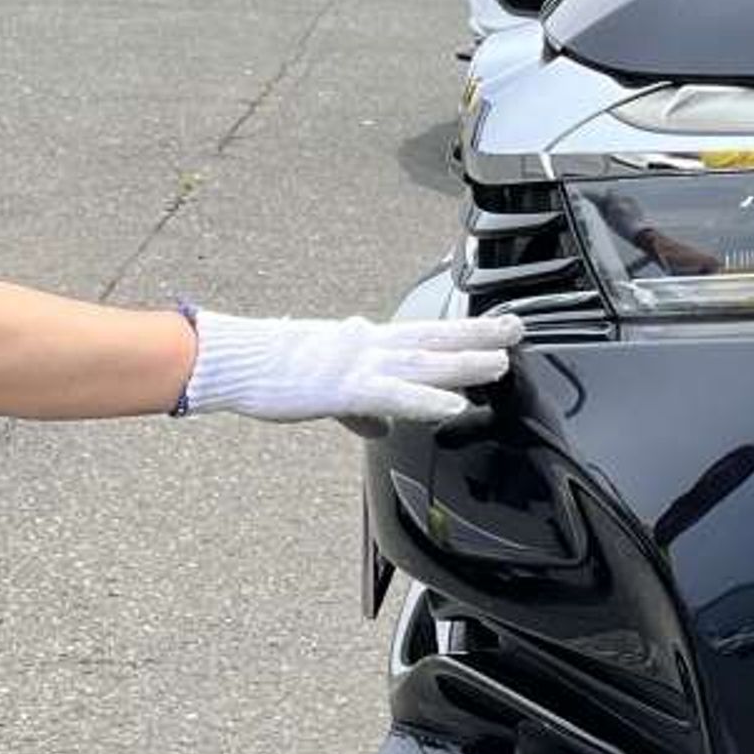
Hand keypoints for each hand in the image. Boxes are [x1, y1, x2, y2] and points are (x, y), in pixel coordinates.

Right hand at [183, 312, 523, 424]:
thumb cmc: (270, 370)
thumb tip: (380, 427)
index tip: (491, 326)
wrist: (237, 360)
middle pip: (433, 337)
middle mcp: (368, 344)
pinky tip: (454, 405)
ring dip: (464, 362)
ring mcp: (359, 363)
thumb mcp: (322, 389)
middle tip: (517, 328)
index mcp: (363, 342)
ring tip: (500, 363)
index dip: (459, 331)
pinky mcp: (345, 387)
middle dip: (477, 333)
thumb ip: (359, 410)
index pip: (422, 333)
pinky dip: (427, 399)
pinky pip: (395, 394)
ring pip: (423, 361)